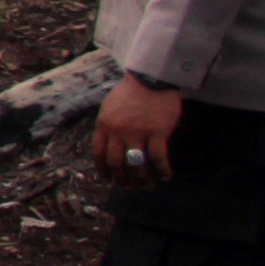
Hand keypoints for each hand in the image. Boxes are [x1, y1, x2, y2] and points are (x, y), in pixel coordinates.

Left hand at [95, 73, 184, 187]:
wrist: (150, 79)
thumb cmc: (131, 93)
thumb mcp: (109, 108)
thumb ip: (108, 127)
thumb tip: (109, 146)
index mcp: (104, 125)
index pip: (99, 154)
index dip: (104, 170)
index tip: (110, 179)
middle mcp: (117, 131)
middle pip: (116, 164)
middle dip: (123, 179)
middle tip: (131, 186)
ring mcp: (137, 132)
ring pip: (136, 165)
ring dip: (142, 179)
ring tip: (148, 185)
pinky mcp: (157, 132)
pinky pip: (158, 158)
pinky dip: (162, 171)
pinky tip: (165, 176)